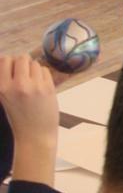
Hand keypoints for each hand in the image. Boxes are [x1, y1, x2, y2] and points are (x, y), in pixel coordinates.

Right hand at [0, 55, 57, 183]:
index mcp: (2, 87)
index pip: (5, 60)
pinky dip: (43, 75)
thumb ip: (6, 79)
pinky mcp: (48, 88)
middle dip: (23, 64)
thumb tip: (11, 60)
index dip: (10, 63)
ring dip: (34, 69)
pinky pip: (45, 70)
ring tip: (33, 82)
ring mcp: (34, 86)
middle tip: (25, 76)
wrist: (35, 134)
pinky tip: (41, 86)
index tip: (13, 71)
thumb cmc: (19, 116)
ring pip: (35, 63)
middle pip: (21, 58)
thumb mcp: (4, 97)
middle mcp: (17, 84)